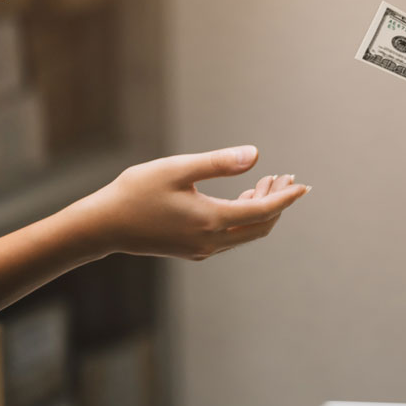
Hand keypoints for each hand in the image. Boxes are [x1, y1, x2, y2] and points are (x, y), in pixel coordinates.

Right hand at [72, 145, 309, 259]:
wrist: (101, 227)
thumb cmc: (135, 192)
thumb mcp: (177, 169)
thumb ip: (218, 162)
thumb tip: (256, 155)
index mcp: (211, 220)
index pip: (263, 212)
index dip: (286, 198)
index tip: (303, 185)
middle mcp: (211, 241)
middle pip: (261, 226)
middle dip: (277, 203)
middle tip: (284, 177)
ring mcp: (202, 250)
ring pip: (247, 233)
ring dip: (262, 210)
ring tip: (267, 182)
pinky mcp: (193, 251)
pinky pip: (232, 237)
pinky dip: (245, 218)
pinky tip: (244, 197)